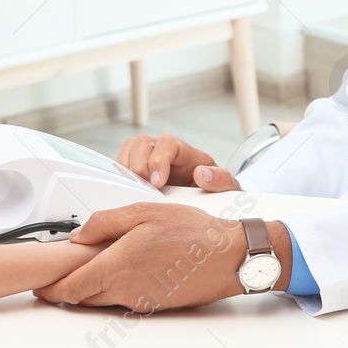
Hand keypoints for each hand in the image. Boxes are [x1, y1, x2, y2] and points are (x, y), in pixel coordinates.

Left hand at [33, 203, 246, 310]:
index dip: (50, 290)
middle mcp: (125, 290)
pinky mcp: (153, 305)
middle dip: (66, 288)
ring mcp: (140, 301)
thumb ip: (105, 223)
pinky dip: (114, 287)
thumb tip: (79, 235)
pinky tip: (123, 267)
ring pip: (102, 299)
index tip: (40, 285)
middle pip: (82, 298)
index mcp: (117, 267)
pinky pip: (123, 299)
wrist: (227, 257)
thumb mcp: (143, 212)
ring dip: (91, 287)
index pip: (71, 288)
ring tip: (92, 264)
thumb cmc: (192, 232)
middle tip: (58, 274)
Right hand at [117, 133, 241, 191]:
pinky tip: (125, 191)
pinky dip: (120, 175)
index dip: (159, 159)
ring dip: (127, 168)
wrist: (208, 205)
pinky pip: (122, 164)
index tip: (157, 182)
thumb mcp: (227, 188)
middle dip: (140, 163)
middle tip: (143, 187)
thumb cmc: (216, 194)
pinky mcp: (138, 172)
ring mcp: (149, 160)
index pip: (168, 143)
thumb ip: (221, 180)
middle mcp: (165, 152)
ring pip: (130, 149)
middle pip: (144, 142)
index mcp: (187, 153)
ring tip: (133, 189)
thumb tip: (202, 174)